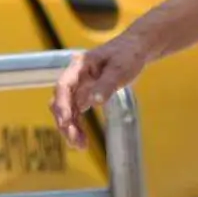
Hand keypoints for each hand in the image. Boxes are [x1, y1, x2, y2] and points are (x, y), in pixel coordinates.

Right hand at [49, 28, 152, 148]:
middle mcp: (75, 77)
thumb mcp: (120, 68)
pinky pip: (76, 113)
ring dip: (70, 128)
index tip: (65, 121)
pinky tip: (83, 140)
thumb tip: (93, 102)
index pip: (63, 85)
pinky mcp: (86, 95)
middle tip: (76, 141)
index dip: (62, 105)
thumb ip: (107, 84)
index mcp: (79, 66)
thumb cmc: (128, 54)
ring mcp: (79, 87)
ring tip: (81, 146)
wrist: (136, 50)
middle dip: (65, 122)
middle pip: (61, 101)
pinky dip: (77, 126)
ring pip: (68, 110)